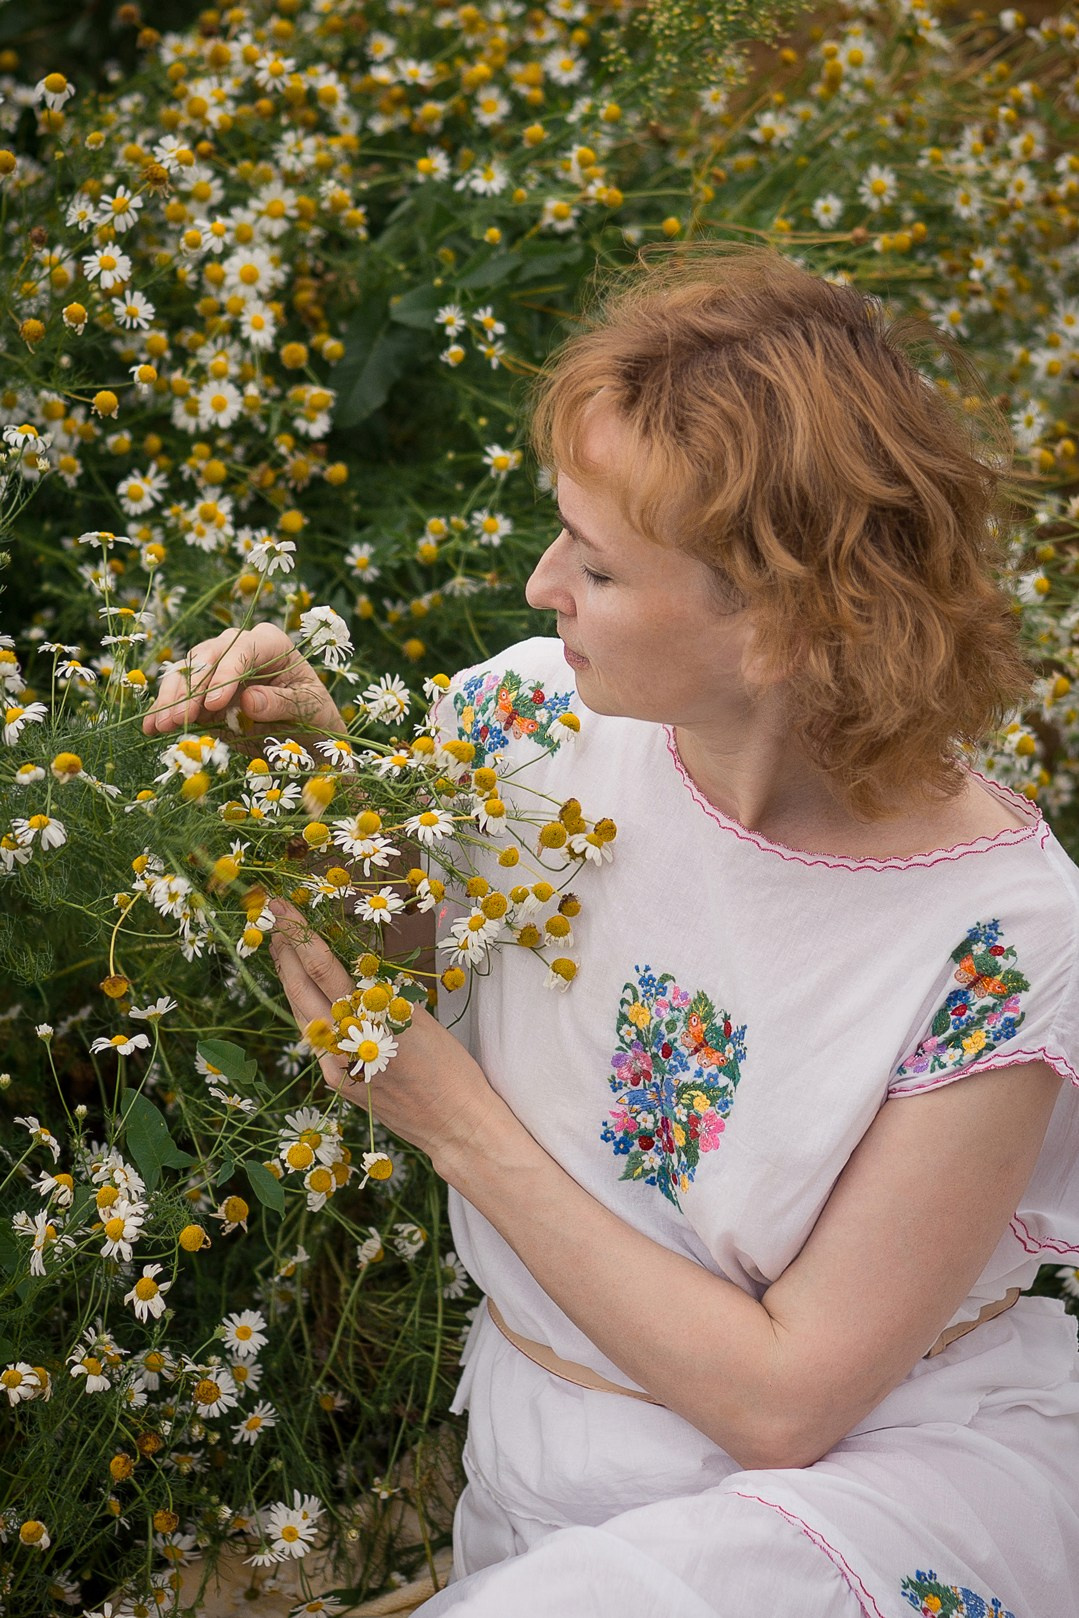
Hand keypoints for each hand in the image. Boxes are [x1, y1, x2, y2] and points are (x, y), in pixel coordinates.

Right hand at [142, 622, 344, 739]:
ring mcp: (216, 667)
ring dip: (172, 699)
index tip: (214, 704)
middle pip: (206, 658)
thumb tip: (249, 700)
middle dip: (191, 688)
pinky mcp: (202, 692)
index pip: (242, 650)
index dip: (225, 674)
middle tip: (179, 718)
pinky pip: (180, 696)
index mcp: (270, 642)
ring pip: (186, 673)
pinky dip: (165, 711)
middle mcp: (238, 647)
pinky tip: (151, 727)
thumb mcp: (309, 708)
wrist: (307, 734)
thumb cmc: (315, 714)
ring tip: (160, 726)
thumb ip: (281, 702)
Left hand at [265, 899, 507, 1164]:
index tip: (282, 908)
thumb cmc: (450, 1066)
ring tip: (285, 953)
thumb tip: (357, 971)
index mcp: (368, 1019)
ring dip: (291, 982)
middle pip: (299, 991)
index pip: (321, 968)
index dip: (298, 935)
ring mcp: (335, 1067)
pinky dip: (309, 1014)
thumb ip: (381, 995)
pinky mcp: (336, 1083)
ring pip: (301, 1016)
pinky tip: (308, 999)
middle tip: (275, 922)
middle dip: (284, 954)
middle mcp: (343, 1044)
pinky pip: (316, 1040)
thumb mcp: (418, 1017)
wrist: (454, 1123)